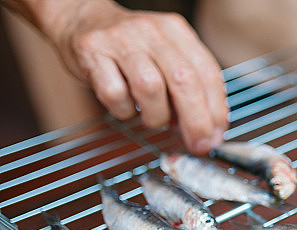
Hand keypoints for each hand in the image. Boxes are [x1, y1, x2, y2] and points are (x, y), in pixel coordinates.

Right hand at [53, 0, 227, 153]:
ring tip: (153, 118)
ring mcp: (120, 39)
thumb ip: (188, 88)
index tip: (215, 134)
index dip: (216, 109)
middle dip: (195, 120)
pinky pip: (114, 93)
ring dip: (156, 115)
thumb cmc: (130, 48)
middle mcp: (151, 31)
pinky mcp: (92, 51)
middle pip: (184, 80)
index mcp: (176, 31)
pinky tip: (125, 106)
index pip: (207, 72)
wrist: (80, 19)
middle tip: (197, 143)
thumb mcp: (166, 57)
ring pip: (150, 87)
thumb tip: (206, 130)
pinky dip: (123, 110)